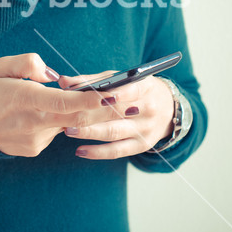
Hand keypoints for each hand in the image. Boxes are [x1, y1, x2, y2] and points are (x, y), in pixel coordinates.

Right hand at [0, 53, 115, 156]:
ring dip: (76, 111)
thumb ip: (27, 63)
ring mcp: (35, 139)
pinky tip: (41, 113)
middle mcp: (32, 123)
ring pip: (66, 122)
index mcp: (24, 99)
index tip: (113, 94)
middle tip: (127, 99)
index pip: (64, 101)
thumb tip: (53, 75)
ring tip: (85, 98)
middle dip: (103, 109)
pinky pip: (53, 131)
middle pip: (76, 116)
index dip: (90, 99)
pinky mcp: (34, 149)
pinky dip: (56, 120)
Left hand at [58, 70, 174, 159]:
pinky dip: (98, 152)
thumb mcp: (123, 79)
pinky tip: (80, 151)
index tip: (92, 96)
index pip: (130, 90)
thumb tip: (64, 81)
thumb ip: (93, 80)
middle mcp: (148, 109)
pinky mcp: (141, 145)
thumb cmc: (137, 89)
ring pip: (114, 132)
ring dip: (90, 133)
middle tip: (67, 116)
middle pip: (116, 113)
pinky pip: (117, 151)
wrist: (168, 108)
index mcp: (145, 88)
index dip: (112, 94)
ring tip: (69, 131)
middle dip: (90, 115)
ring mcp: (145, 129)